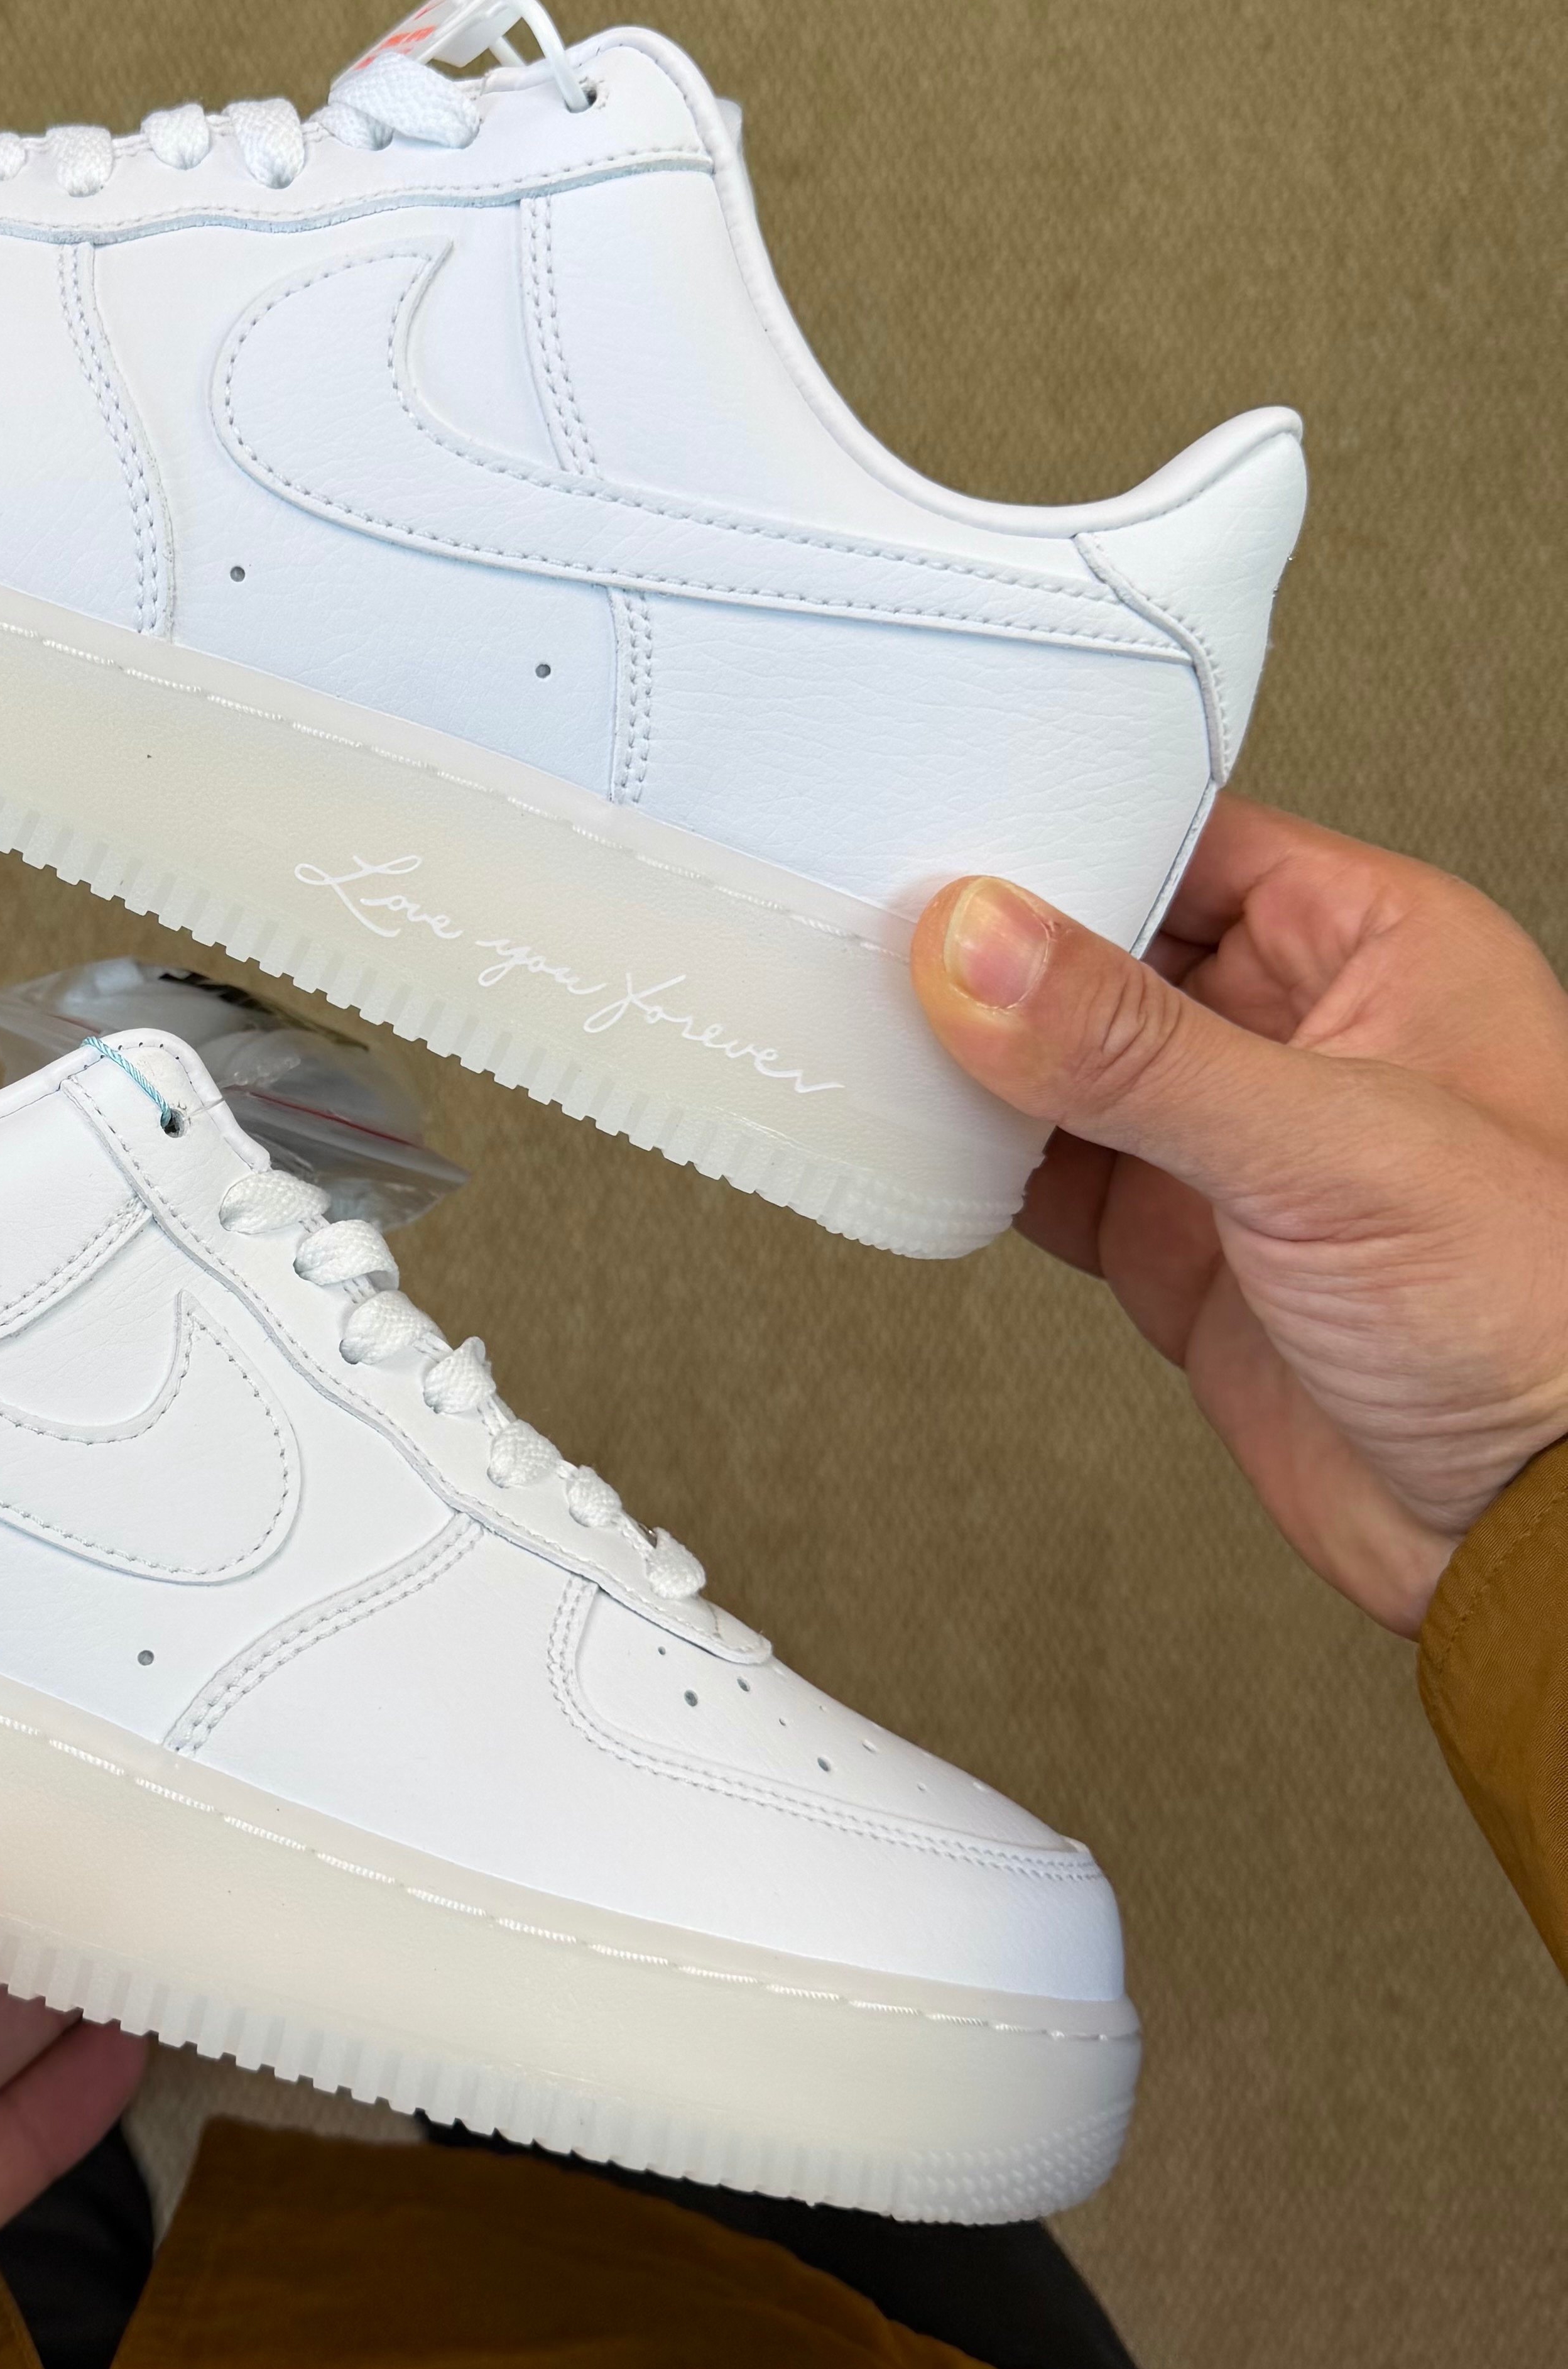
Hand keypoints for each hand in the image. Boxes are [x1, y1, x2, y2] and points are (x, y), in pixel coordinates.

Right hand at [911, 794, 1567, 1634]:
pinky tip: (918, 1138)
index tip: (943, 848)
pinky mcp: (1170, 1242)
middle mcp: (1296, 1032)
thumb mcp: (1330, 1147)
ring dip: (969, 1057)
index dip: (1065, 836)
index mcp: (1376, 948)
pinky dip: (971, 1160)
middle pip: (1101, 948)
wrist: (1533, 1532)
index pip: (1185, 841)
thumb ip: (1137, 1047)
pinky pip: (1041, 1173)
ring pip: (1056, 1063)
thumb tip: (979, 944)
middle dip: (991, 950)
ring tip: (868, 1028)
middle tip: (872, 934)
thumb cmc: (1544, 1317)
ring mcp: (1224, 1143)